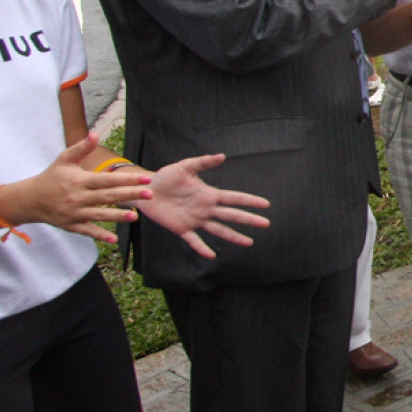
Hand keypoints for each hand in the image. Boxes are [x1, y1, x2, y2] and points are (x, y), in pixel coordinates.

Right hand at [0, 135, 149, 244]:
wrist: (30, 199)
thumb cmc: (52, 177)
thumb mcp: (64, 159)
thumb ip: (81, 148)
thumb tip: (95, 133)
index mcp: (80, 180)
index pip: (107, 180)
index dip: (127, 179)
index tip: (145, 179)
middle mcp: (78, 197)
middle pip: (108, 196)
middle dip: (130, 195)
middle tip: (150, 195)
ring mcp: (75, 213)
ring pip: (100, 215)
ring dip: (118, 216)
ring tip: (135, 216)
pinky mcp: (71, 225)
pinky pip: (87, 231)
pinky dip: (100, 235)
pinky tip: (114, 239)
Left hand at [134, 152, 270, 259]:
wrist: (146, 190)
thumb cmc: (166, 177)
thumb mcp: (185, 166)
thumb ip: (203, 162)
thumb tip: (222, 156)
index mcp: (209, 194)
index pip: (234, 198)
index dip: (249, 201)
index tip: (265, 204)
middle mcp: (206, 209)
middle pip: (232, 215)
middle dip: (249, 219)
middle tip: (265, 224)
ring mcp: (195, 220)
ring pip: (219, 230)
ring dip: (233, 236)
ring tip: (249, 242)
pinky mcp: (182, 229)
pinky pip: (194, 241)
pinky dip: (202, 248)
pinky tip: (211, 255)